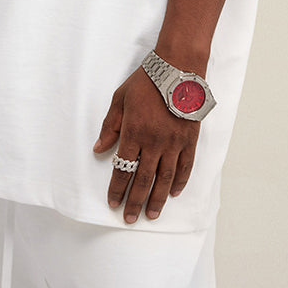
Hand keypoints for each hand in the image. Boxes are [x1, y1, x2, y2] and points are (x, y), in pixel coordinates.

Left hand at [93, 67, 199, 223]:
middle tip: (130, 219)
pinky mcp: (189, 139)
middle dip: (134, 201)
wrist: (177, 68)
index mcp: (134, 132)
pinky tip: (174, 193)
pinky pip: (185, 166)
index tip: (113, 203)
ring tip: (152, 215)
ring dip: (157, 199)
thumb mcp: (119, 99)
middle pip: (143, 180)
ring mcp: (174, 142)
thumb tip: (99, 149)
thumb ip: (110, 126)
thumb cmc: (145, 82)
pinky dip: (180, 182)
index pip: (123, 169)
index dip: (117, 189)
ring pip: (165, 179)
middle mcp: (154, 142)